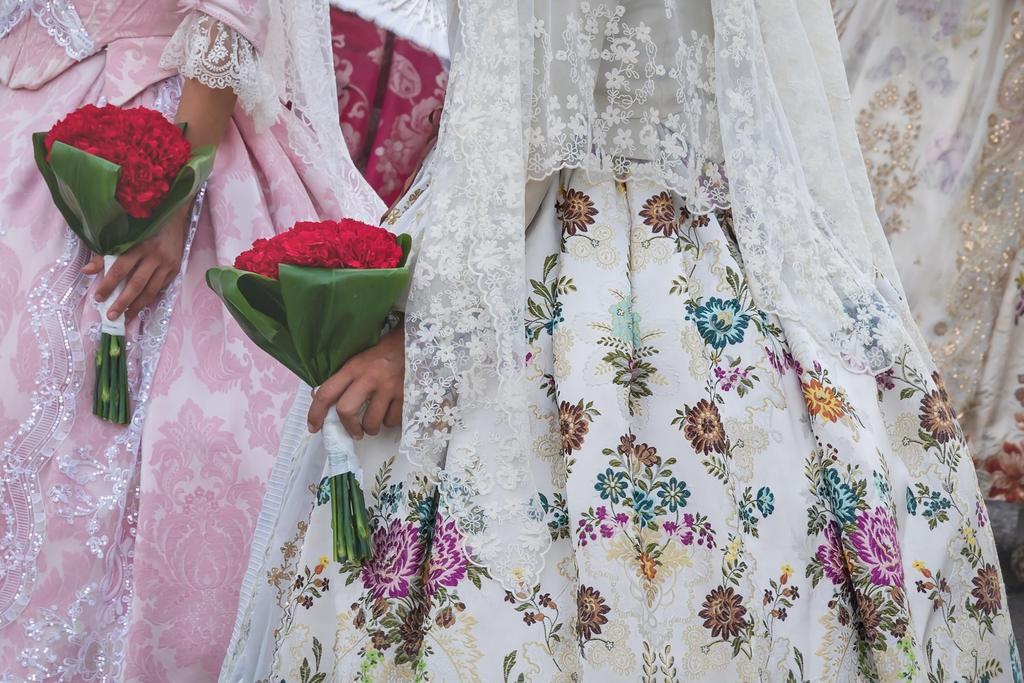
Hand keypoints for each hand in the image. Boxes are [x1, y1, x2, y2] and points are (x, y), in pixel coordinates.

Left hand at [83, 205, 189, 319]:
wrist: (172, 216)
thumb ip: (105, 254)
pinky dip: (150, 297)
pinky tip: (141, 305)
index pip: (120, 269)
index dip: (108, 284)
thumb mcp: (123, 236)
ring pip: (151, 290)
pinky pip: (161, 287)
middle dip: (123, 302)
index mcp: (138, 245)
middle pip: (136, 284)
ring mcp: (167, 263)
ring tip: (126, 316)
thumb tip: (87, 271)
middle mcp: (154, 256)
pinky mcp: (175, 268)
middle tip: (111, 316)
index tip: (98, 298)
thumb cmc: (143, 225)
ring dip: (137, 305)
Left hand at [307, 326, 404, 438]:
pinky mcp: (406, 395)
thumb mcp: (359, 360)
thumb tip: (321, 398)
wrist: (413, 342)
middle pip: (346, 411)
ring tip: (374, 424)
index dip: (315, 413)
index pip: (326, 392)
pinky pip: (392, 420)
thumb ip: (344, 378)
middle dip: (349, 427)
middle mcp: (369, 378)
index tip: (314, 427)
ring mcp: (388, 387)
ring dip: (371, 428)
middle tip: (354, 432)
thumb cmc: (383, 352)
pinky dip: (390, 421)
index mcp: (353, 368)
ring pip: (371, 421)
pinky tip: (391, 413)